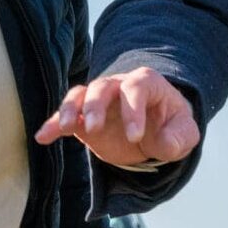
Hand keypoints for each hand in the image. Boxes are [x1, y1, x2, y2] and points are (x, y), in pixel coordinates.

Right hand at [32, 67, 200, 169]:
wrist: (156, 131)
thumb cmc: (171, 126)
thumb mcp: (185, 133)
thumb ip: (180, 138)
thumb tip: (164, 143)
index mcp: (146, 84)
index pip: (136, 87)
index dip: (134, 110)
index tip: (135, 137)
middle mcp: (119, 86)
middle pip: (102, 86)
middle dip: (96, 105)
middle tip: (94, 129)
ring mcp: (99, 101)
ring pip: (80, 95)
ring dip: (70, 109)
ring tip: (66, 128)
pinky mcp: (83, 119)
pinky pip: (65, 117)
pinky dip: (53, 125)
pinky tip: (42, 137)